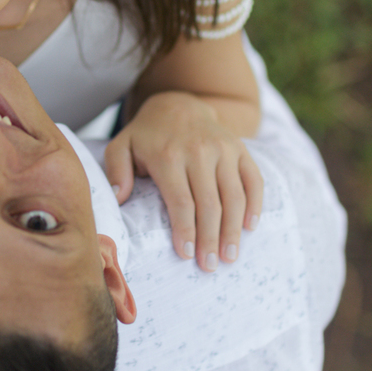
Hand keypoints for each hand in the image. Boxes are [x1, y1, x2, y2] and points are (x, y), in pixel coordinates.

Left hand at [104, 91, 261, 270]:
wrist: (178, 104)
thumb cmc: (147, 135)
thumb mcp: (121, 146)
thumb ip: (116, 170)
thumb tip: (120, 198)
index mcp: (168, 155)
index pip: (180, 201)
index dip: (185, 230)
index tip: (187, 255)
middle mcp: (199, 151)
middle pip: (209, 204)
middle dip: (210, 239)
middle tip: (209, 267)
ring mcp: (223, 149)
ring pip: (234, 196)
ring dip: (233, 230)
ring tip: (229, 257)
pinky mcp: (240, 149)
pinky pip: (254, 180)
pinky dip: (255, 205)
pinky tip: (250, 227)